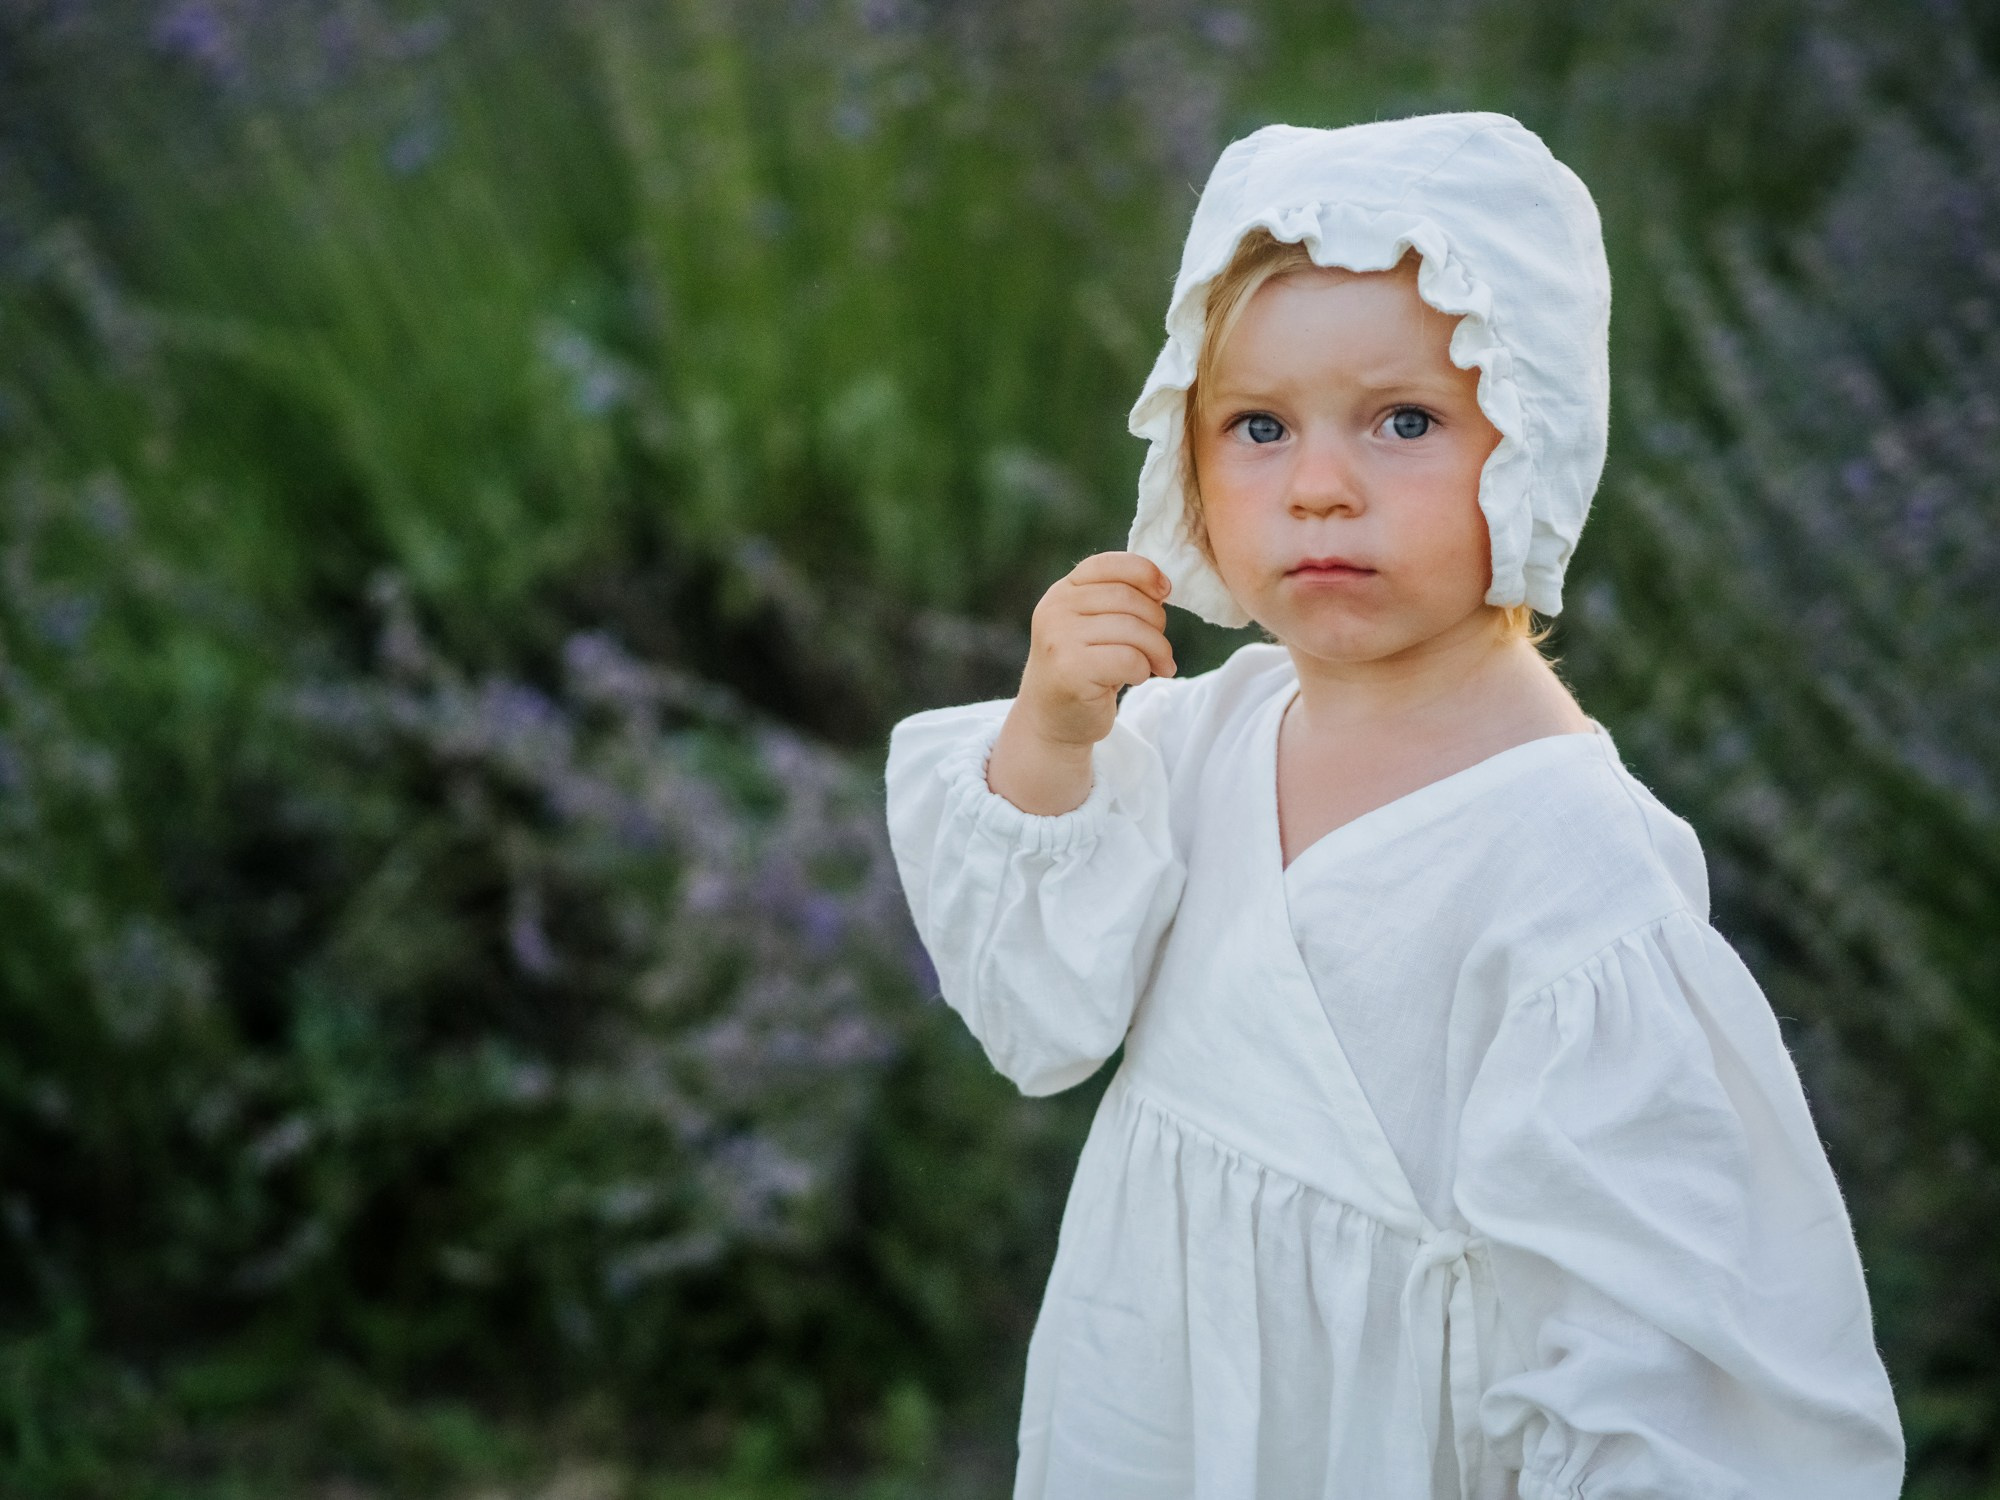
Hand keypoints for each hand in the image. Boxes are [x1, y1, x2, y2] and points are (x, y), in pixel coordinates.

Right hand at [1015, 551, 1176, 749]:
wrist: (1051, 720)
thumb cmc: (1084, 670)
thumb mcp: (1094, 626)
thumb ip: (1118, 602)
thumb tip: (1162, 587)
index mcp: (1063, 592)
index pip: (1109, 564)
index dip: (1144, 572)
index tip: (1165, 592)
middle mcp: (1055, 609)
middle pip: (1128, 598)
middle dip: (1157, 623)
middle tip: (1161, 649)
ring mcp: (1059, 639)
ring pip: (1133, 629)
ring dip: (1157, 650)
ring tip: (1158, 665)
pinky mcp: (1070, 670)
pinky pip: (1129, 659)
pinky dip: (1143, 670)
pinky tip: (1137, 678)